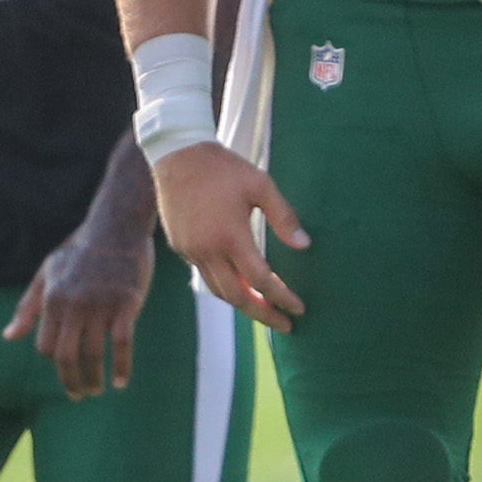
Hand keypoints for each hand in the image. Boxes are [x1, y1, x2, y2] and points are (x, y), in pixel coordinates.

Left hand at [5, 229, 154, 398]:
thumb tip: (8, 337)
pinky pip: (122, 343)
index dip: (54, 362)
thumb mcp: (46, 274)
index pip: (45, 345)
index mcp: (52, 299)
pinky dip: (122, 367)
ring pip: (93, 354)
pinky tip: (121, 382)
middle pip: (66, 356)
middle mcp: (73, 304)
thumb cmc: (79, 251)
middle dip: (71, 381)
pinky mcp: (127, 303)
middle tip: (79, 395)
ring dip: (94, 379)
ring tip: (97, 390)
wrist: (116, 226)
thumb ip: (27, 307)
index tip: (65, 371)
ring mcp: (100, 305)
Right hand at [153, 141, 307, 332]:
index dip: (282, 298)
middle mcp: (208, 250)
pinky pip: (204, 274)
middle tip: (284, 326)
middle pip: (237, 297)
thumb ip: (284, 217)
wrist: (177, 155)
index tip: (298, 309)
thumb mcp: (260, 185)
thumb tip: (304, 246)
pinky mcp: (180, 247)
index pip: (261, 280)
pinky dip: (224, 284)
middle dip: (263, 315)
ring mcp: (190, 250)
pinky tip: (238, 283)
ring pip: (218, 290)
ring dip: (242, 304)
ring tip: (262, 310)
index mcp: (231, 236)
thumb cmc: (223, 168)